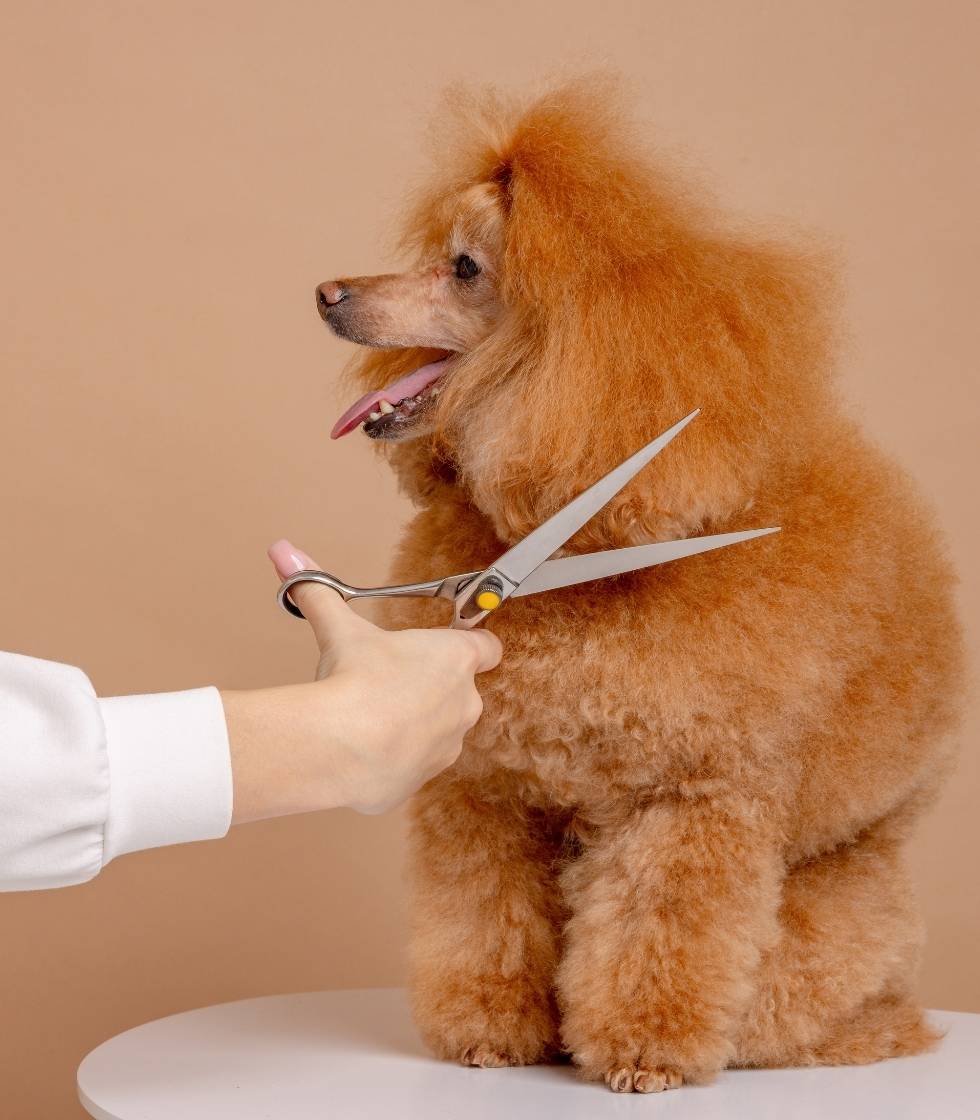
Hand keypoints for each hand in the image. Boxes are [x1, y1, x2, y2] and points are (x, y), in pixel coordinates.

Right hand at [221, 540, 501, 821]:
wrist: (343, 747)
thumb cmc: (355, 680)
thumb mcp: (339, 627)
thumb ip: (318, 591)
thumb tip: (285, 552)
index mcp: (455, 659)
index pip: (486, 647)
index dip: (468, 644)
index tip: (447, 645)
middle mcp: (464, 704)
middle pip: (458, 692)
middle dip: (427, 688)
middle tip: (386, 682)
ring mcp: (446, 748)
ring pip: (436, 733)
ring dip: (411, 726)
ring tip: (368, 718)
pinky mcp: (420, 782)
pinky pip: (408, 767)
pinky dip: (389, 761)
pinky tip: (358, 752)